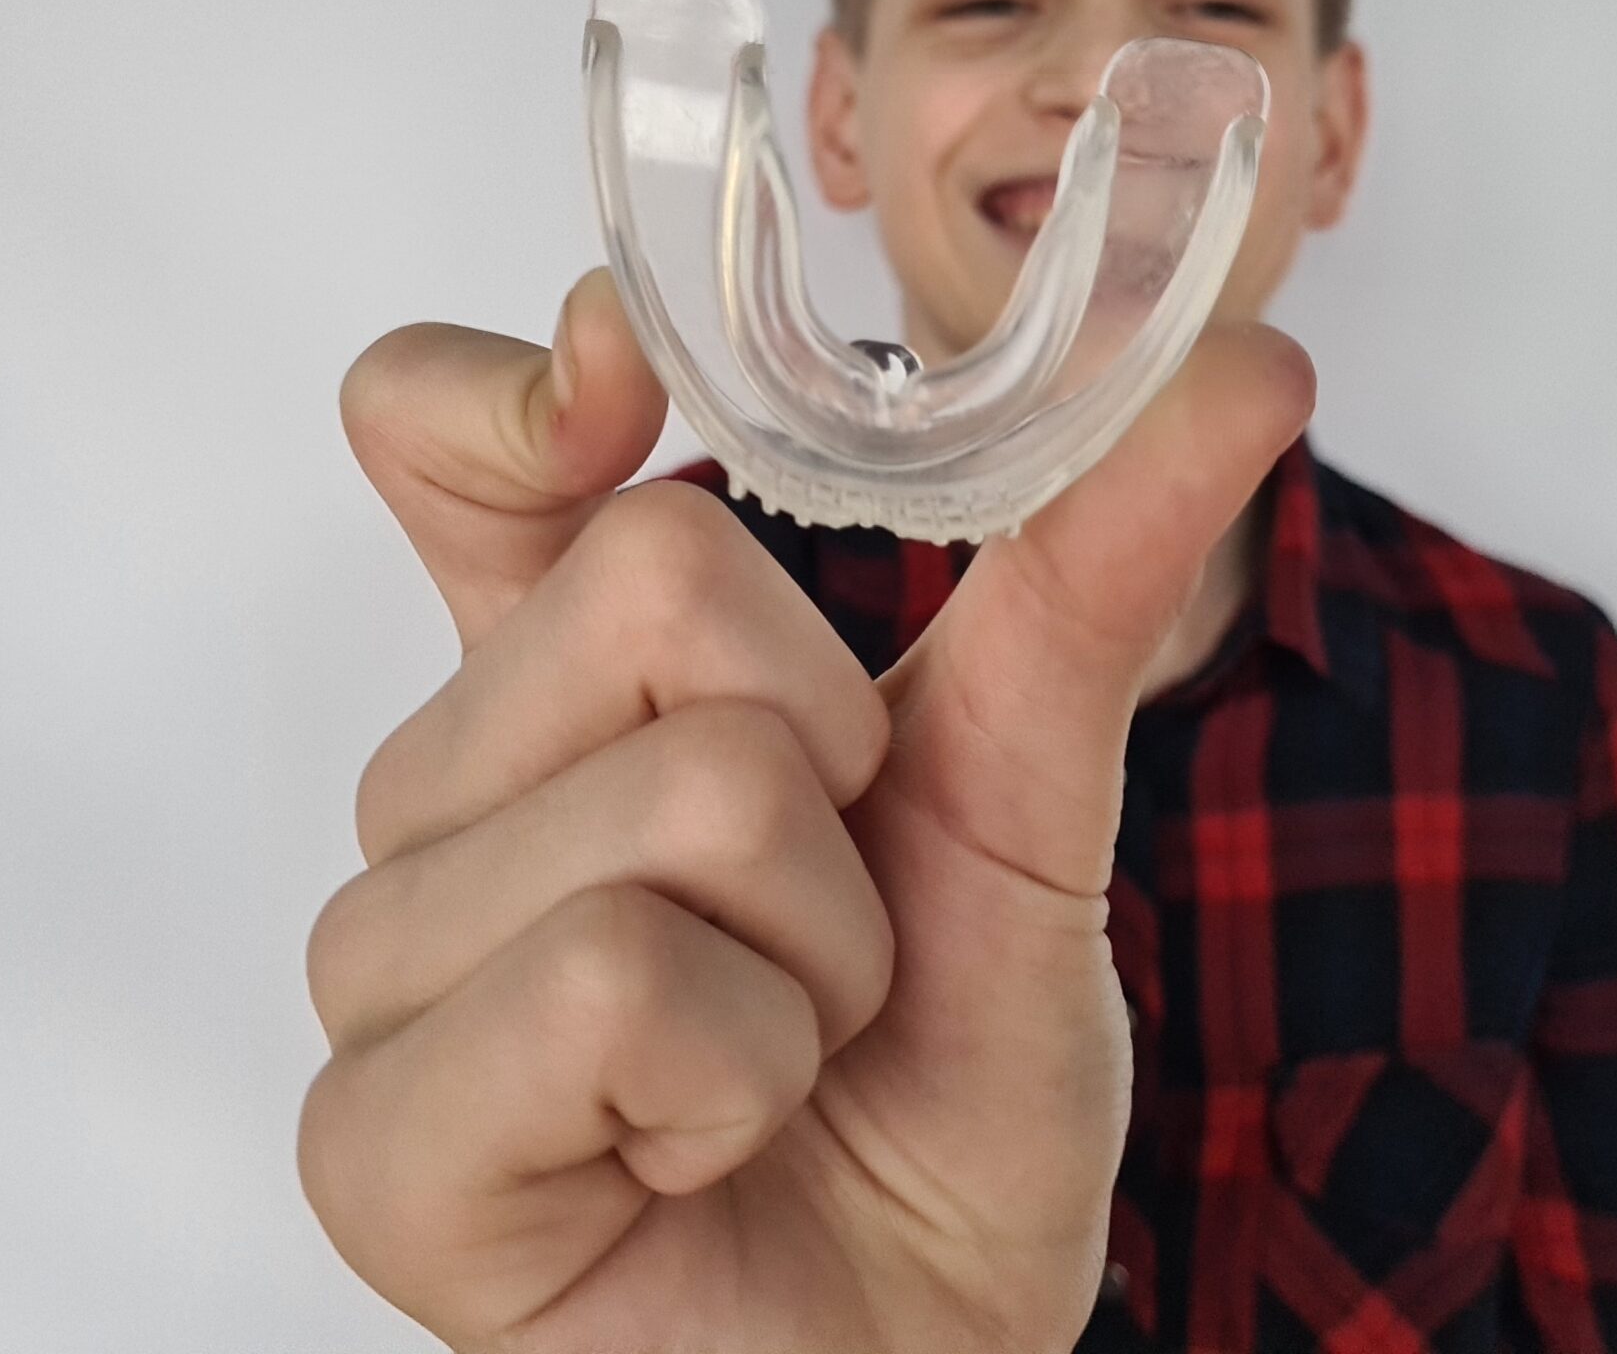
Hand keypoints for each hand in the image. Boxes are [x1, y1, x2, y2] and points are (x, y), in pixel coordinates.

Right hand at [300, 269, 1313, 1351]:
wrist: (920, 1353)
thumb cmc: (937, 1093)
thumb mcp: (1028, 815)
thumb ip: (1082, 585)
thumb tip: (1244, 362)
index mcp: (553, 698)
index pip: (435, 439)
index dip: (521, 384)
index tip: (620, 377)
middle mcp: (440, 797)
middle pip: (653, 585)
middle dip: (846, 785)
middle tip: (826, 944)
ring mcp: (380, 962)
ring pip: (680, 798)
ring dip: (823, 963)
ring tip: (777, 1066)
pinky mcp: (373, 1136)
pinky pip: (607, 979)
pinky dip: (742, 1077)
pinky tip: (692, 1159)